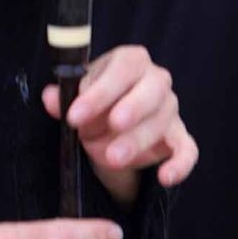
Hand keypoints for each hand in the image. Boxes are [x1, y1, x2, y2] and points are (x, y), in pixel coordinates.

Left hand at [44, 45, 198, 188]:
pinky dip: (180, 164)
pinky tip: (165, 177)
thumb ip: (62, 99)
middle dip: (131, 109)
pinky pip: (187, 150)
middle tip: (111, 126)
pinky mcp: (179, 137)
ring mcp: (170, 109)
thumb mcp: (75, 98)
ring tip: (113, 158)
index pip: (123, 67)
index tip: (75, 114)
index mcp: (130, 61)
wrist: (109, 123)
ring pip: (163, 121)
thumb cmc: (94, 103)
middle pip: (153, 90)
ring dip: (139, 140)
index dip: (101, 91)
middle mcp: (156, 80)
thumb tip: (50, 98)